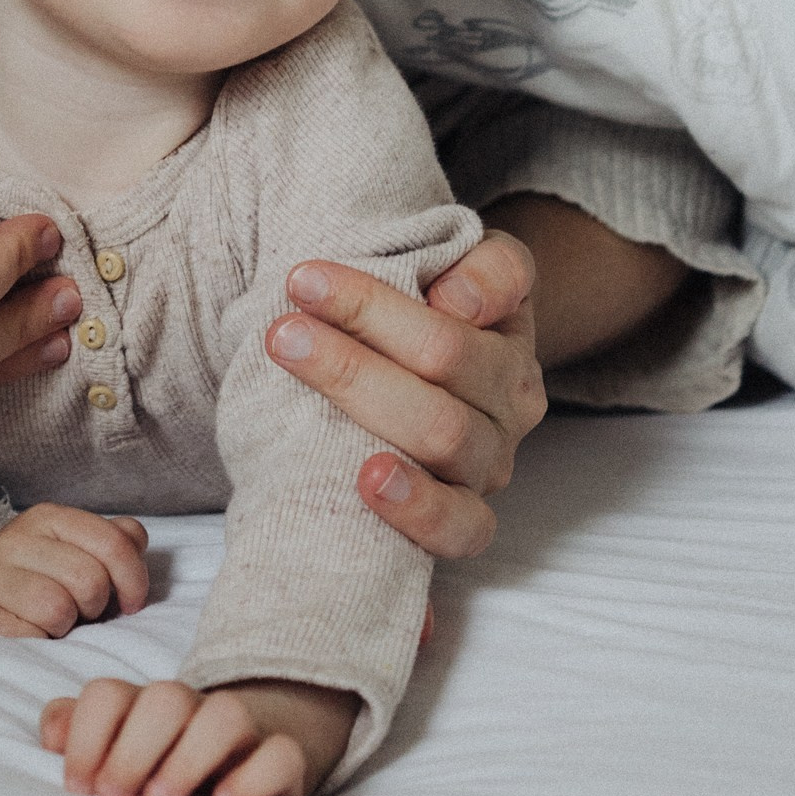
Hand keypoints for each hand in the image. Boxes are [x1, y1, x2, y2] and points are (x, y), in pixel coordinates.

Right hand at [0, 506, 149, 637]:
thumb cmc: (41, 583)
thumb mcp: (77, 553)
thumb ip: (114, 542)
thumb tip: (136, 543)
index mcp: (48, 518)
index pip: (114, 541)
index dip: (134, 579)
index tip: (130, 603)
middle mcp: (16, 539)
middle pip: (90, 580)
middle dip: (95, 607)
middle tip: (81, 614)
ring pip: (58, 608)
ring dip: (65, 628)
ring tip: (55, 626)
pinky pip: (29, 637)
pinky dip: (41, 645)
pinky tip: (34, 638)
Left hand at [39, 677, 358, 795]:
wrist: (247, 782)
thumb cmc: (163, 778)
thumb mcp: (118, 760)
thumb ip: (78, 737)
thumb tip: (51, 734)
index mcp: (145, 710)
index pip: (109, 695)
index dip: (87, 735)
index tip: (78, 787)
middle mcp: (194, 713)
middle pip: (164, 698)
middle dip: (132, 747)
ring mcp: (244, 736)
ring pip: (226, 715)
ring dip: (188, 756)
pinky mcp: (284, 766)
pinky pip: (280, 754)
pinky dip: (253, 776)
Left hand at [264, 231, 544, 559]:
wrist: (421, 399)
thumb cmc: (420, 328)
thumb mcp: (453, 274)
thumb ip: (480, 268)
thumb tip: (456, 300)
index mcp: (507, 331)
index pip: (478, 291)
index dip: (397, 289)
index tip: (306, 279)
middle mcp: (512, 397)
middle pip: (444, 357)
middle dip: (358, 330)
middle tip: (282, 328)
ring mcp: (492, 462)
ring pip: (443, 430)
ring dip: (363, 394)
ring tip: (298, 371)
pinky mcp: (469, 519)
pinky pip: (460, 527)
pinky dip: (419, 506)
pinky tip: (370, 480)